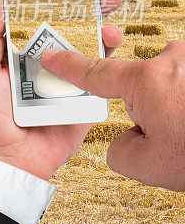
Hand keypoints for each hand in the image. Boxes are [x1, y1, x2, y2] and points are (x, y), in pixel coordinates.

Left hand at [0, 0, 123, 180]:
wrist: (8, 160)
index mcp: (20, 53)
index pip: (39, 20)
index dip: (54, 1)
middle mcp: (45, 63)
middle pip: (70, 29)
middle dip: (88, 8)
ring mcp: (66, 81)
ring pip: (90, 49)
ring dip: (103, 29)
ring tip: (109, 17)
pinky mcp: (83, 100)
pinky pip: (101, 77)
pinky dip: (110, 60)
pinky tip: (112, 44)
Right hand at [40, 40, 184, 190]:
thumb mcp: (146, 166)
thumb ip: (119, 148)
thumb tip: (130, 136)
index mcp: (146, 81)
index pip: (94, 73)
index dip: (67, 66)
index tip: (51, 56)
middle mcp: (174, 61)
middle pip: (144, 81)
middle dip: (153, 106)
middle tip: (174, 132)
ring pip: (174, 82)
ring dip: (180, 103)